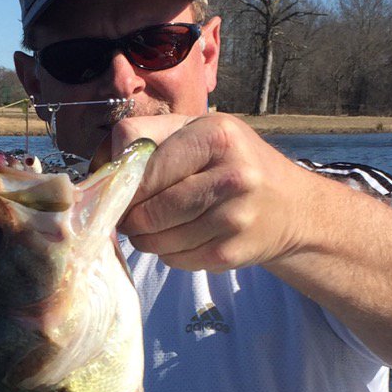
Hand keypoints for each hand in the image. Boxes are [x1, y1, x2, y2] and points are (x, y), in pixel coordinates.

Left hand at [110, 113, 318, 272]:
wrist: (291, 208)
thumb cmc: (234, 164)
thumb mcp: (201, 132)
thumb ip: (151, 137)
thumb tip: (100, 166)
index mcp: (217, 135)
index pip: (140, 160)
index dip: (122, 180)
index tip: (120, 188)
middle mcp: (231, 175)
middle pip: (145, 207)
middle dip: (129, 216)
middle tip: (130, 216)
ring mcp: (233, 218)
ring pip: (156, 238)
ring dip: (144, 238)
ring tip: (152, 228)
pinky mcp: (229, 253)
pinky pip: (174, 258)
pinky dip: (166, 252)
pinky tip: (179, 239)